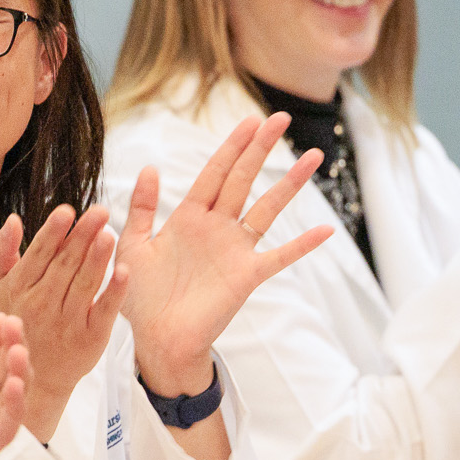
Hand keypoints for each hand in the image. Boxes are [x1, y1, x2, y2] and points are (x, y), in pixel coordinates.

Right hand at [0, 205, 127, 442]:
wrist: (35, 376)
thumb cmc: (19, 320)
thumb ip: (2, 252)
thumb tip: (12, 219)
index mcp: (19, 288)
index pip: (39, 255)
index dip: (53, 232)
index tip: (67, 211)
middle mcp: (41, 305)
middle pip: (65, 265)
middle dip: (82, 237)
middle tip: (100, 212)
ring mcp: (67, 323)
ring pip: (84, 284)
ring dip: (98, 258)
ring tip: (109, 233)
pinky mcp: (91, 338)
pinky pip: (104, 311)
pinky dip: (114, 291)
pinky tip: (123, 271)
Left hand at [116, 113, 332, 394]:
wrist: (157, 340)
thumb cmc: (141, 297)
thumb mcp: (133, 246)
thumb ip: (141, 208)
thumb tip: (149, 167)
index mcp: (188, 217)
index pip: (214, 173)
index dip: (231, 147)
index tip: (249, 121)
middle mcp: (216, 228)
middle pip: (242, 179)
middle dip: (260, 148)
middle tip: (280, 118)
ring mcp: (235, 250)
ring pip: (266, 208)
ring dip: (289, 184)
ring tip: (312, 157)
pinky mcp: (246, 276)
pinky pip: (280, 257)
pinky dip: (303, 245)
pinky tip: (326, 230)